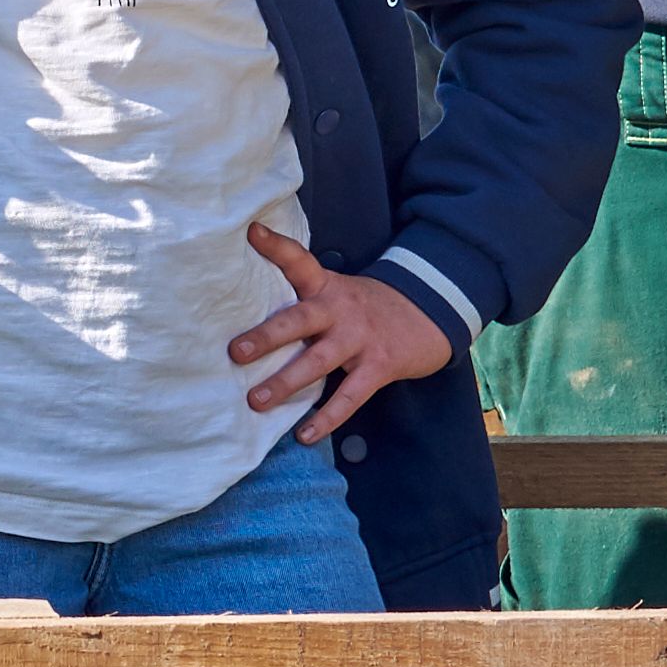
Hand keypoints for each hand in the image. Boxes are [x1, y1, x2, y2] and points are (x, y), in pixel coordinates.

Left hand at [225, 223, 453, 437]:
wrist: (431, 312)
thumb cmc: (369, 307)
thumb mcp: (339, 291)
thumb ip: (305, 298)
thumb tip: (251, 315)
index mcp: (327, 287)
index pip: (300, 261)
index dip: (276, 246)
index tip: (252, 232)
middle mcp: (340, 309)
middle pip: (300, 320)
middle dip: (266, 336)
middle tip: (235, 352)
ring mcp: (360, 338)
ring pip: (318, 362)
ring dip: (286, 382)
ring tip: (256, 401)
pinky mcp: (379, 366)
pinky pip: (349, 396)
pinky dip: (326, 418)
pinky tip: (304, 434)